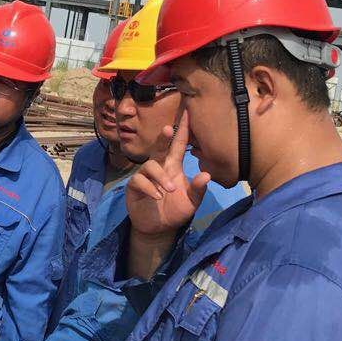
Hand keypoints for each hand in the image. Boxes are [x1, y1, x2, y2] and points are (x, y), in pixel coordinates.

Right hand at [126, 111, 211, 238]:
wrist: (159, 228)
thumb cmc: (176, 210)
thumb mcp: (191, 202)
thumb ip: (198, 189)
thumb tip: (206, 175)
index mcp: (174, 166)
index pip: (179, 145)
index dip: (183, 129)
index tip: (187, 112)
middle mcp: (160, 167)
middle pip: (160, 148)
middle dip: (163, 138)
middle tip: (168, 130)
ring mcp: (146, 176)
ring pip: (150, 165)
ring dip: (160, 177)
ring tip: (169, 190)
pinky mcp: (135, 186)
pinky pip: (139, 180)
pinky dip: (149, 187)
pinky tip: (157, 197)